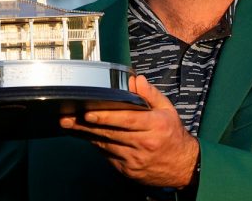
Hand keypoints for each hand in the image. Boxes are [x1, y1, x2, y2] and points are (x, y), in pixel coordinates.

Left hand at [60, 75, 198, 187]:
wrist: (183, 166)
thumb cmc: (173, 134)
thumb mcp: (168, 110)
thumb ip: (151, 94)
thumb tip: (136, 80)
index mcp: (155, 125)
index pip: (127, 120)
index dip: (106, 117)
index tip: (88, 113)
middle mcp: (144, 143)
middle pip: (111, 133)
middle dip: (87, 125)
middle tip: (67, 118)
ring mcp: (135, 159)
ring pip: (105, 145)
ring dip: (86, 134)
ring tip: (70, 124)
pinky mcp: (128, 170)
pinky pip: (108, 156)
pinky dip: (96, 145)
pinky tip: (86, 136)